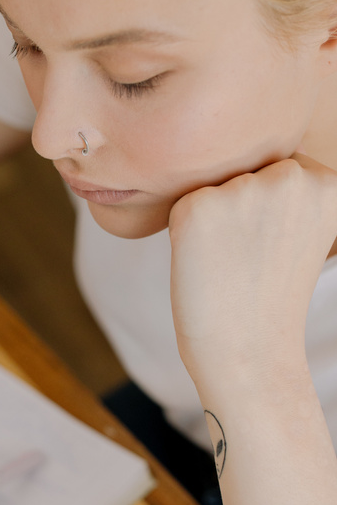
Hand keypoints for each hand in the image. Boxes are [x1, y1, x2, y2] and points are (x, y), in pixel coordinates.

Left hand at [169, 154, 336, 391]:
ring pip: (213, 185)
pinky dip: (185, 232)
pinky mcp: (198, 206)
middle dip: (239, 207)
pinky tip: (207, 264)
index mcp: (326, 180)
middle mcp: (290, 175)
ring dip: (213, 218)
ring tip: (229, 263)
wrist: (249, 352)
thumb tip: (244, 152)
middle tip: (248, 259)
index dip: (264, 212)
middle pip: (244, 169)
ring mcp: (244, 189)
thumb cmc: (270, 296)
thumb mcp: (301, 230)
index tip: (271, 250)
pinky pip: (182, 204)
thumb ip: (287, 188)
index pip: (277, 168)